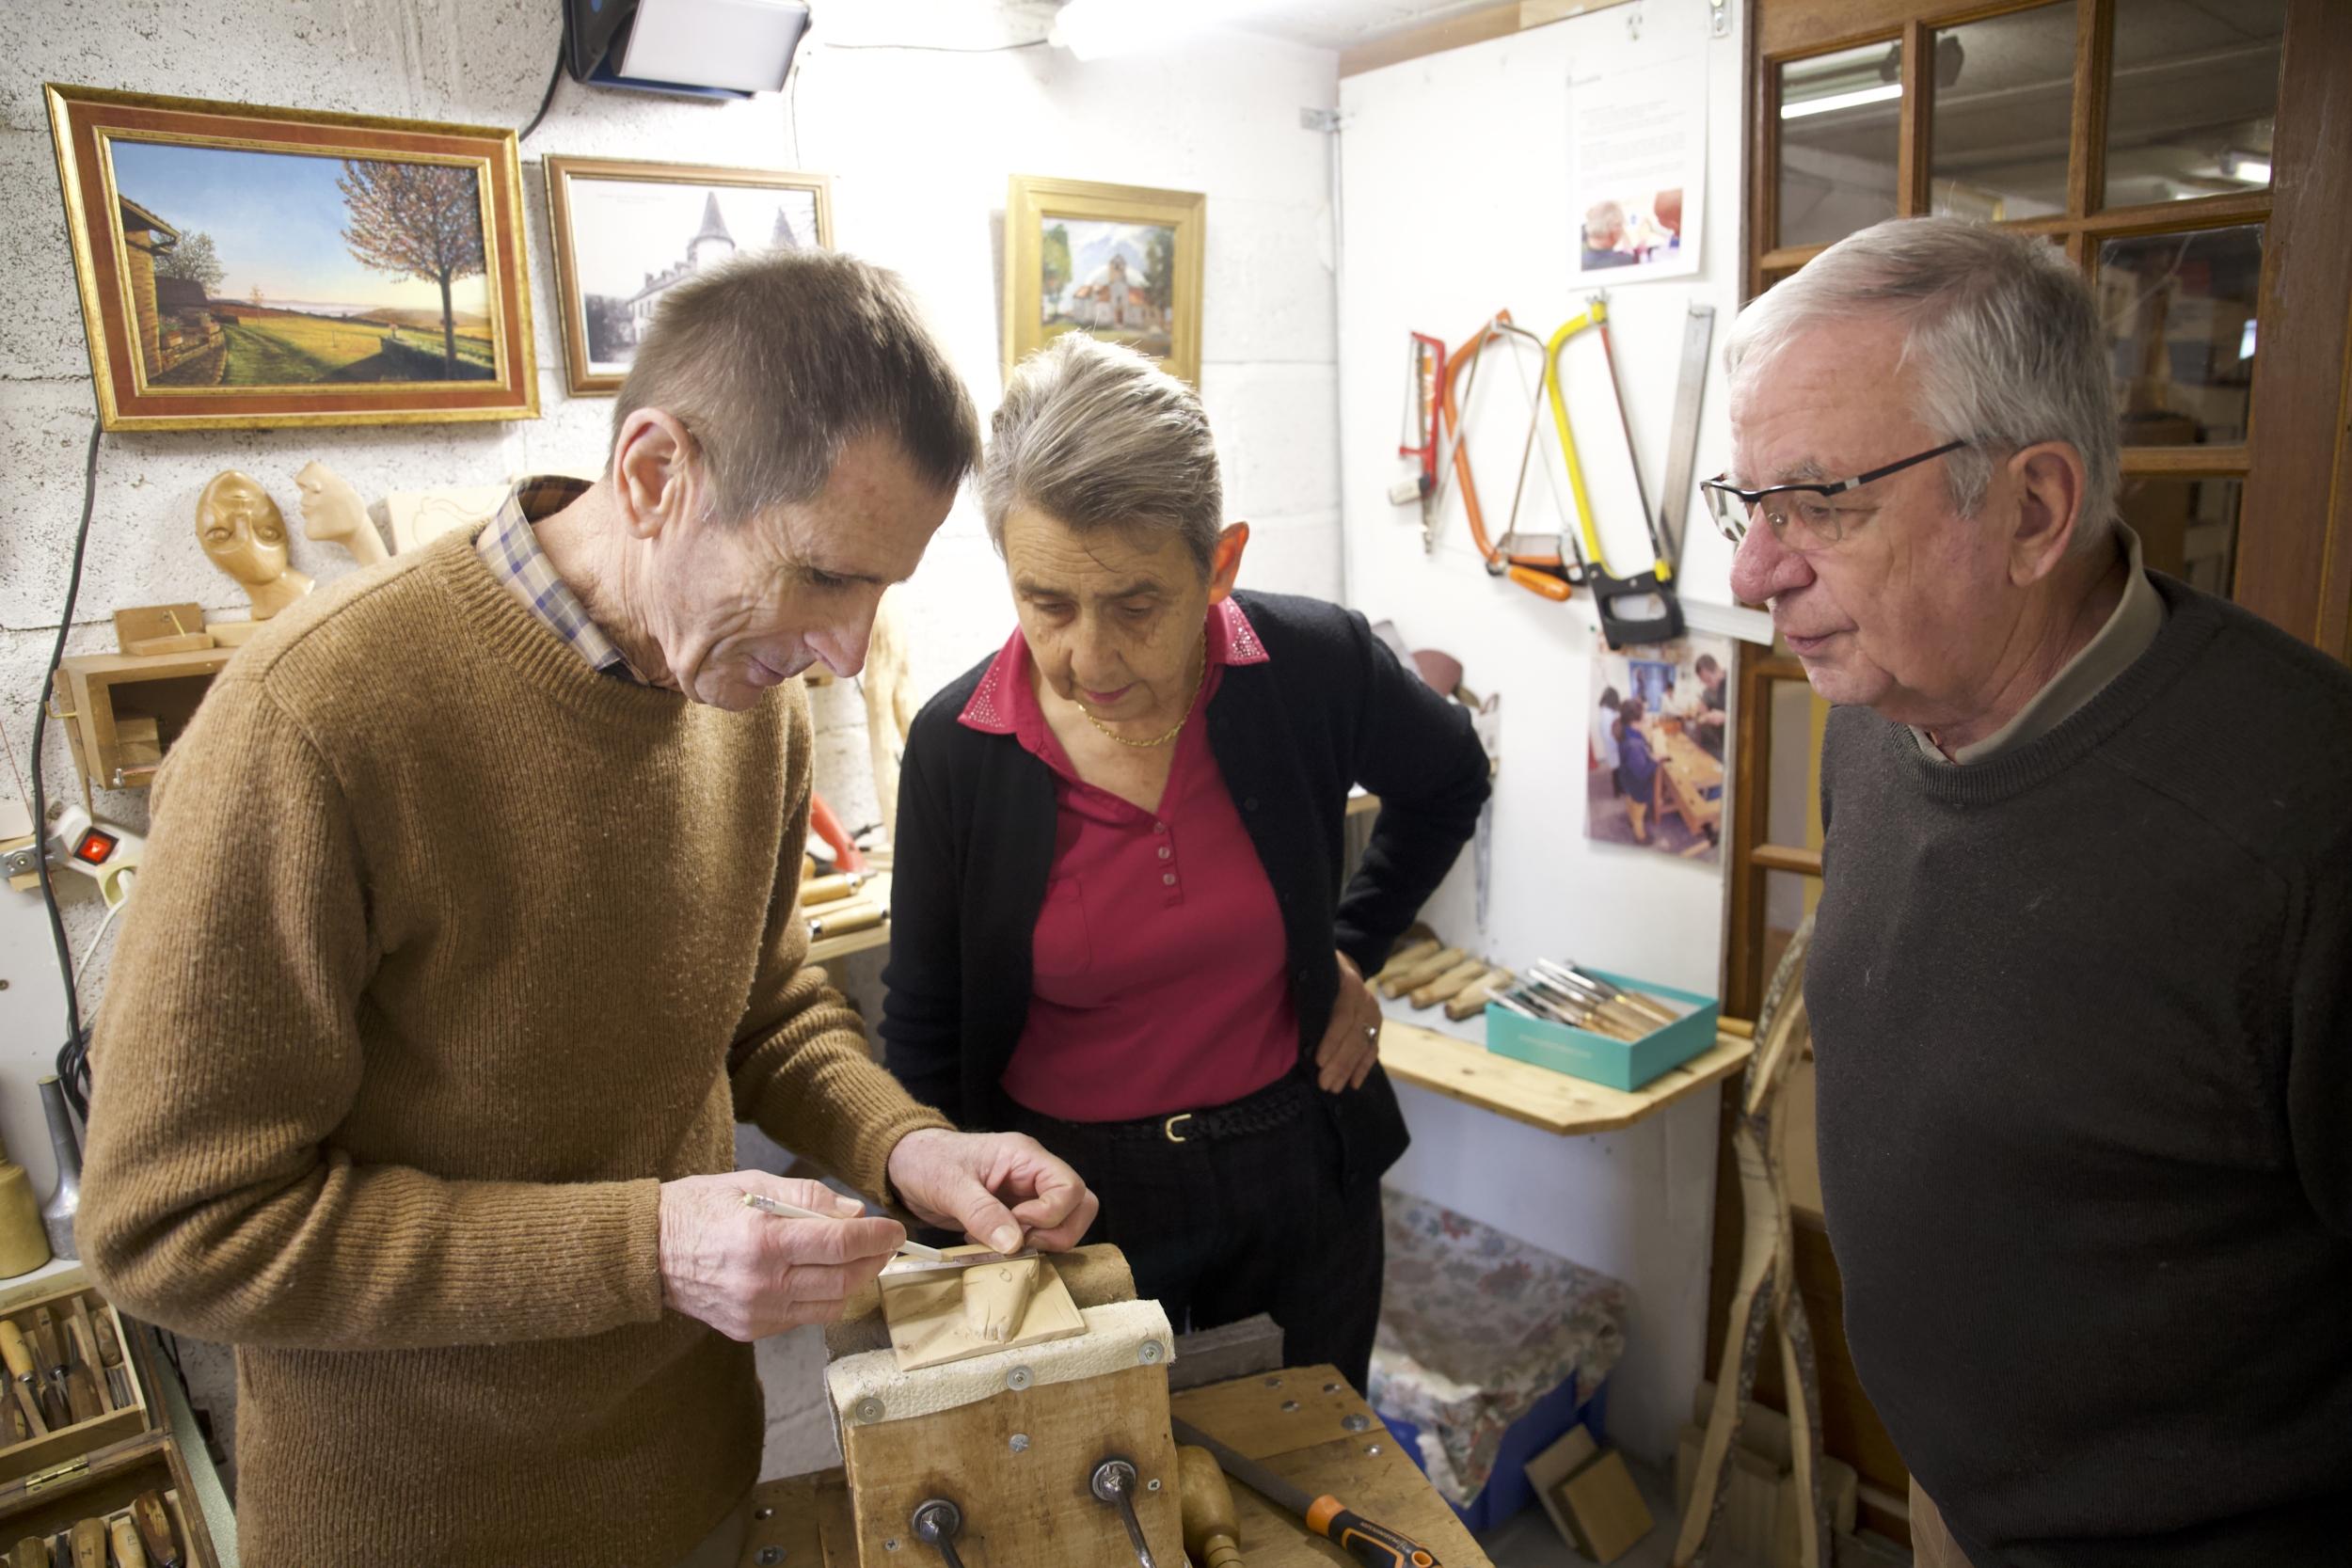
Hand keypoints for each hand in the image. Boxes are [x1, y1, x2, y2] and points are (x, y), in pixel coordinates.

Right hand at [657, 1171, 905, 1340]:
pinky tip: (819, 1276)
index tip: (893, 1229)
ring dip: (853, 1282)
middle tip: (884, 1243)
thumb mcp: (750, 1184)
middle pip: (841, 1280)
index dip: (874, 1238)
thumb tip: (852, 1212)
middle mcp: (760, 1284)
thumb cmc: (697, 1208)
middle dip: (872, 1261)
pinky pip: (802, 1317)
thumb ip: (806, 1197)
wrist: (645, 1251)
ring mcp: (755, 1313)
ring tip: (857, 1259)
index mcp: (761, 1241)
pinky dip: (821, 1297)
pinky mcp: (749, 1330)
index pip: (837, 1245)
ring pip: (829, 1305)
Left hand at [886, 1128, 1098, 1254]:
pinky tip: (991, 1243)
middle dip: (1057, 1232)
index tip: (1017, 1224)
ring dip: (1040, 1242)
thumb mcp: (949, 1185)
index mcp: (1025, 1156)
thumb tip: (1014, 1244)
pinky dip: (1023, 1247)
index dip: (1050, 1214)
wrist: (905, 1166)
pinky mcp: (1015, 1214)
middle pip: (1080, 1205)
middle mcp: (1033, 1174)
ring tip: (1000, 1242)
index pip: (1070, 1187)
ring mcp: (1027, 1195)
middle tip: (1018, 1241)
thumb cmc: (926, 1162)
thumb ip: (982, 1213)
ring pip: (1065, 1222)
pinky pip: (1039, 1234)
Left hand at [1313, 950, 1382, 1092]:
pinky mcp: (1376, 1025)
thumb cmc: (1319, 968)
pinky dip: (1363, 1067)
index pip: (1342, 1017)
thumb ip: (1304, 988)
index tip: (1318, 1061)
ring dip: (1349, 1070)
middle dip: (1339, 1063)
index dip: (1332, 1040)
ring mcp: (1373, 1013)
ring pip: (1363, 1046)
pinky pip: (1372, 1049)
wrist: (1344, 962)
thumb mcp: (1311, 970)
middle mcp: (1365, 1000)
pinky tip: (1354, 1084)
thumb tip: (1278, 1006)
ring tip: (1334, 1088)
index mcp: (1349, 984)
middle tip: (1324, 1084)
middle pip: (1354, 1036)